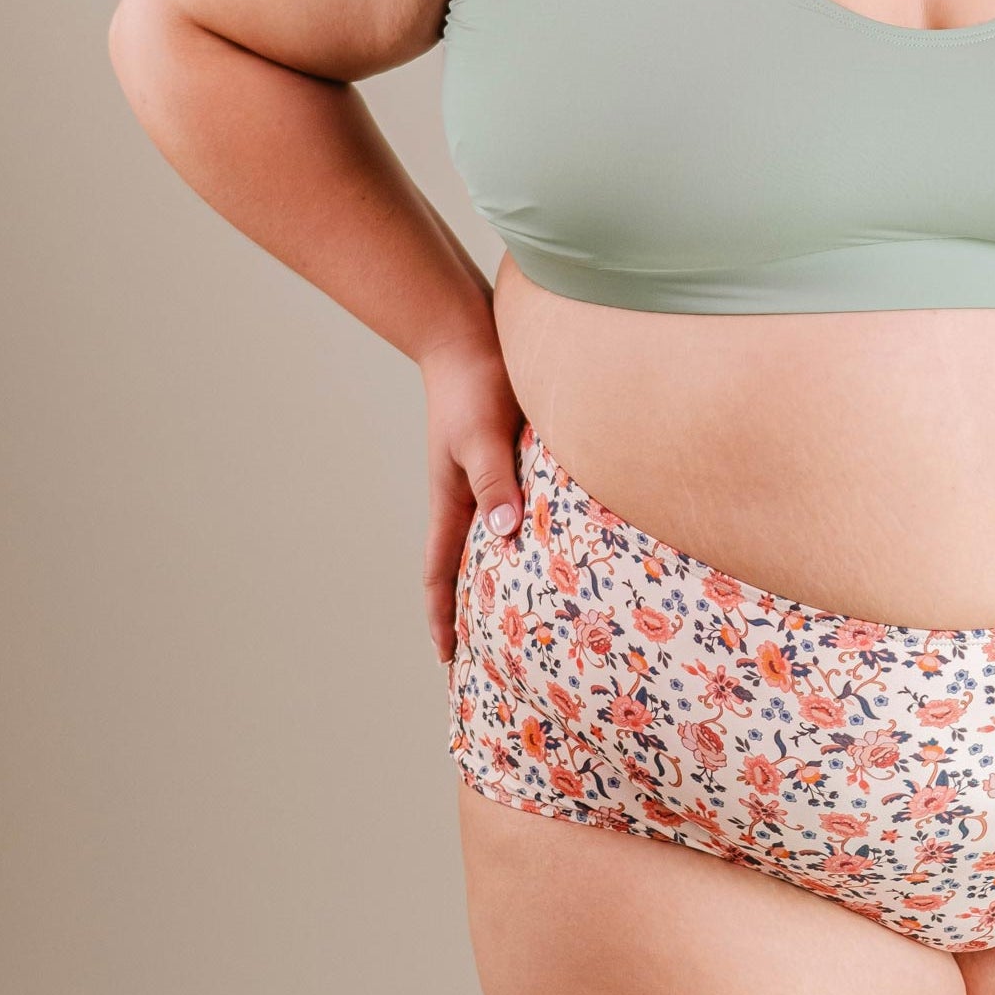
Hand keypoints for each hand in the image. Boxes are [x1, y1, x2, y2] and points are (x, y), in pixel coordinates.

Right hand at [418, 333, 526, 667]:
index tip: (448, 661)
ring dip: (502, 575)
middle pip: (466, 566)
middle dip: (473, 612)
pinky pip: (517, 509)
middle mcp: (467, 496)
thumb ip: (494, 482)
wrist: (469, 333)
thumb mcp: (482, 436)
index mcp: (452, 500)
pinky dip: (526, 536)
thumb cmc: (474, 383)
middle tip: (492, 655)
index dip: (443, 618)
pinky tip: (553, 545)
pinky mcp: (508, 457)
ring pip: (494, 540)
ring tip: (527, 612)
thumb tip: (501, 535)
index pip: (441, 573)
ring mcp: (486, 477)